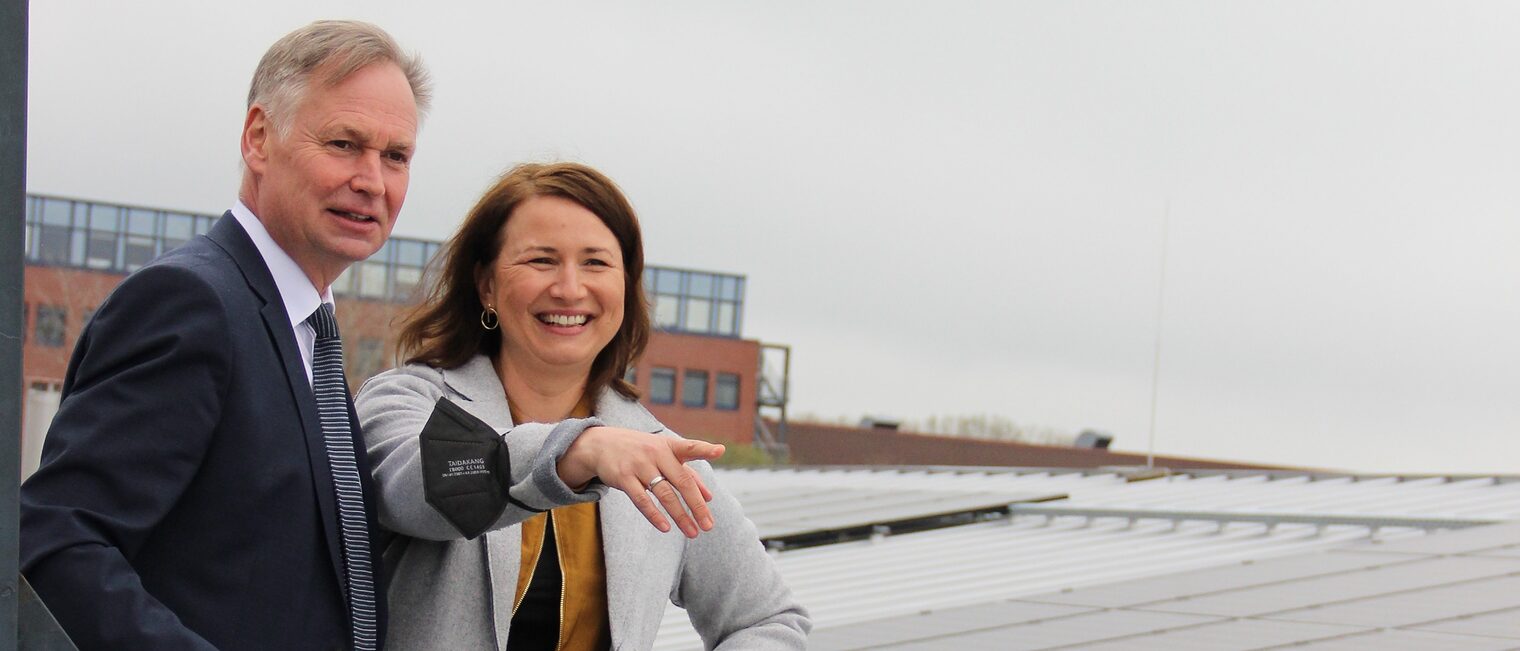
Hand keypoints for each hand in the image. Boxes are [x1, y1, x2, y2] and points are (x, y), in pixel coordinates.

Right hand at [556, 427, 725, 537]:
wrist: (601, 444)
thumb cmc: (641, 451)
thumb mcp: (664, 455)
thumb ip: (688, 473)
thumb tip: (709, 497)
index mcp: (669, 446)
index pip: (689, 447)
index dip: (705, 449)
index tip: (720, 450)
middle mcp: (656, 454)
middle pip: (682, 481)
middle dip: (696, 505)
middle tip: (708, 525)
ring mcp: (639, 465)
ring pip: (664, 494)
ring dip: (680, 516)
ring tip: (692, 532)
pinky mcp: (623, 477)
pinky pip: (641, 500)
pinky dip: (654, 515)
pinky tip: (666, 527)